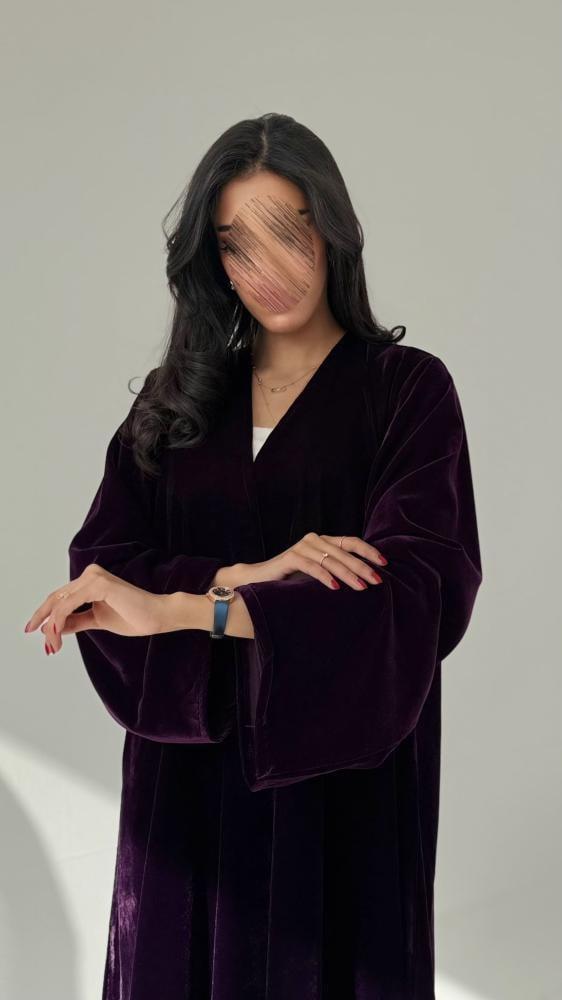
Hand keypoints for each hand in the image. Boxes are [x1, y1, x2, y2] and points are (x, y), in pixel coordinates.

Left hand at [24, 563, 177, 654]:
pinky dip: (60, 620)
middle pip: (55, 598)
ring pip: (60, 603)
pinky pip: (70, 604)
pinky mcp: (99, 584)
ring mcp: (94, 577)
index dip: (45, 615)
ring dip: (52, 626)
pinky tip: (57, 634)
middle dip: (45, 622)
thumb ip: (76, 621)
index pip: (60, 597)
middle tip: (44, 644)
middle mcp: (90, 574)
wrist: (158, 616)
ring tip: (53, 645)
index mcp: (90, 581)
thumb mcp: (97, 620)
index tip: (35, 632)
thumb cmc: (134, 616)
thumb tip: (54, 627)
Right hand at [235, 531, 387, 590]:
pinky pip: (312, 567)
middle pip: (344, 552)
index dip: (369, 551)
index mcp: (324, 541)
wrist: (260, 579)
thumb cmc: (293, 579)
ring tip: (362, 587)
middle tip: (377, 580)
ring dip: (348, 574)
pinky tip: (336, 588)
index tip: (384, 563)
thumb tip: (366, 580)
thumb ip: (337, 571)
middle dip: (363, 567)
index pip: (351, 542)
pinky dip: (325, 577)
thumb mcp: (320, 573)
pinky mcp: (291, 557)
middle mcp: (315, 540)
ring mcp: (302, 547)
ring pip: (331, 560)